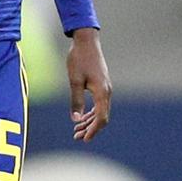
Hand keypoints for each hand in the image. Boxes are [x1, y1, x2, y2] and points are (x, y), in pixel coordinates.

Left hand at [67, 27, 111, 141]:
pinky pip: (99, 104)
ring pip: (100, 111)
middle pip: (102, 117)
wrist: (86, 42)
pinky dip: (91, 112)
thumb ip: (75, 100)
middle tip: (76, 137)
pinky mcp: (102, 85)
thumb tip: (75, 120)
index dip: (93, 130)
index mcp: (102, 92)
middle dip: (90, 129)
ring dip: (89, 121)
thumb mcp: (74, 81)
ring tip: (77, 130)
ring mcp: (105, 88)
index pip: (101, 118)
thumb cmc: (79, 59)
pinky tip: (82, 117)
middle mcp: (107, 92)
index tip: (84, 139)